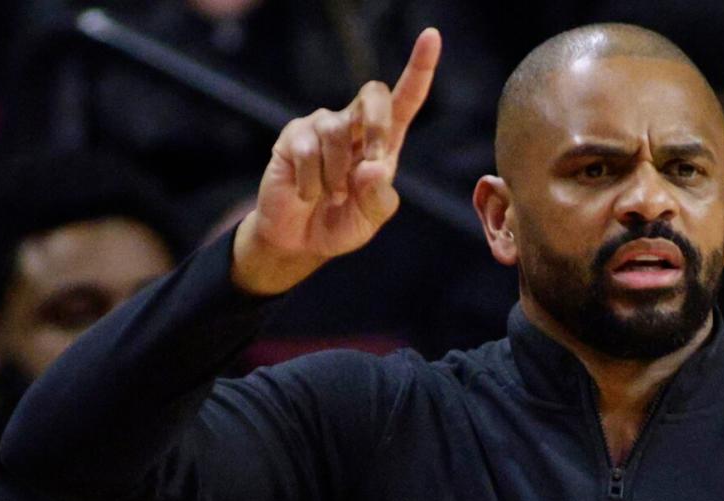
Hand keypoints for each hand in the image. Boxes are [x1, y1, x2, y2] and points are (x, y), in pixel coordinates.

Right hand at [232, 28, 441, 294]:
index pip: (404, 100)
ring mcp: (322, 127)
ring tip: (331, 197)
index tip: (431, 37)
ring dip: (336, 176)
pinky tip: (308, 194)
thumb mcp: (371, 218)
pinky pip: (306, 150)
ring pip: (337, 133)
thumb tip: (372, 166)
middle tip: (372, 162)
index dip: (419, 69)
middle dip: (378, 125)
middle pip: (373, 95)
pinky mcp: (293, 137)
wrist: (301, 241)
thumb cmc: (342, 223)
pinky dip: (311, 182)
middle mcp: (355, 126)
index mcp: (384, 142)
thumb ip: (378, 197)